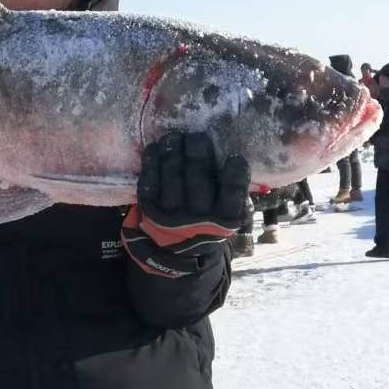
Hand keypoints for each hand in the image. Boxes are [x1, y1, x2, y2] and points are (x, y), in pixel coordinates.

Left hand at [121, 131, 249, 278]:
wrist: (178, 253)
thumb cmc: (209, 222)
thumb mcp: (229, 216)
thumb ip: (236, 194)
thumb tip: (238, 160)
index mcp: (224, 219)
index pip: (232, 194)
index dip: (235, 174)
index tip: (234, 155)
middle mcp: (198, 218)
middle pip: (197, 178)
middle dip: (197, 151)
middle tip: (198, 136)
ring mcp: (172, 214)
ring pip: (172, 175)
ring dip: (173, 150)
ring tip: (176, 136)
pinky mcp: (150, 209)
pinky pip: (149, 181)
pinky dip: (152, 160)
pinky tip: (156, 147)